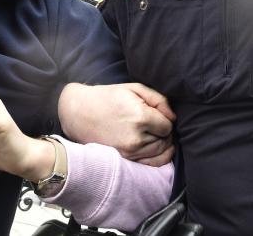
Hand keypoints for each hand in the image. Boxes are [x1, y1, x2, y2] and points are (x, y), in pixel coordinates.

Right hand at [58, 82, 175, 165]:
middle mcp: (136, 137)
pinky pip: (152, 164)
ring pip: (161, 152)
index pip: (168, 125)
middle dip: (163, 132)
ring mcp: (130, 151)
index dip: (164, 119)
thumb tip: (173, 118)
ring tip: (151, 133)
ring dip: (161, 143)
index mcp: (140, 117)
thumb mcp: (133, 89)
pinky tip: (156, 148)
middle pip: (166, 140)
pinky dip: (159, 157)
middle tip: (154, 123)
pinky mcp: (125, 158)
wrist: (79, 111)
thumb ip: (159, 100)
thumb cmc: (107, 97)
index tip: (155, 114)